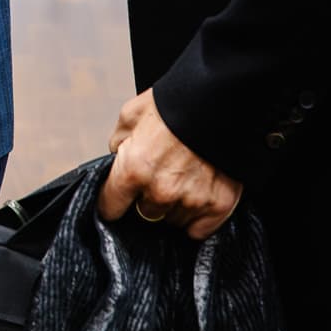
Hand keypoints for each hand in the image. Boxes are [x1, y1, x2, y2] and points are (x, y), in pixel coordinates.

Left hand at [100, 89, 241, 239]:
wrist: (219, 100)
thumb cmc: (175, 104)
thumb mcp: (131, 114)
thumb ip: (119, 141)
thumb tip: (118, 155)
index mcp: (134, 169)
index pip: (111, 206)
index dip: (111, 202)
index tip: (115, 201)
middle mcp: (160, 191)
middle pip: (145, 214)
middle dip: (147, 198)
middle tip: (159, 176)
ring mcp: (191, 201)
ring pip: (172, 220)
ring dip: (173, 206)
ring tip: (182, 179)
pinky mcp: (218, 205)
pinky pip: (198, 229)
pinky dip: (197, 217)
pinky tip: (197, 195)